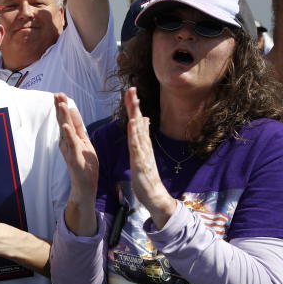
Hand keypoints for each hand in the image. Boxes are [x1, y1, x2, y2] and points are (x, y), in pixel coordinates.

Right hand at [55, 93, 98, 199]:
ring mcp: (70, 149)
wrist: (85, 184)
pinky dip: (68, 135)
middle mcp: (67, 142)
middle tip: (56, 94)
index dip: (63, 106)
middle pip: (63, 121)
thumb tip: (73, 111)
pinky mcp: (74, 157)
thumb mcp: (84, 142)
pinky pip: (71, 145)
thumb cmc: (85, 164)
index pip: (66, 119)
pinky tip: (65, 127)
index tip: (59, 94)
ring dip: (63, 117)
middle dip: (60, 108)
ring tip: (61, 105)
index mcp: (71, 138)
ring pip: (66, 130)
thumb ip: (78, 128)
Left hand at [123, 87, 176, 227]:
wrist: (154, 195)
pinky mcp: (140, 163)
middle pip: (138, 122)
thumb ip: (143, 136)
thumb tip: (144, 119)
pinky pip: (137, 148)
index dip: (133, 106)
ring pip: (138, 132)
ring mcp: (143, 153)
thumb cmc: (146, 174)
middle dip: (134, 105)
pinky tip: (132, 125)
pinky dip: (135, 136)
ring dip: (135, 116)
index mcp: (142, 143)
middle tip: (132, 88)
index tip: (130, 90)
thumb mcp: (142, 152)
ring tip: (133, 102)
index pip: (137, 121)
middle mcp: (144, 145)